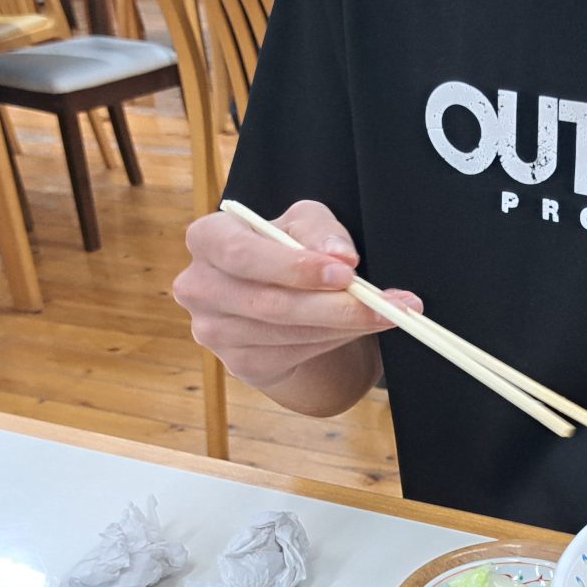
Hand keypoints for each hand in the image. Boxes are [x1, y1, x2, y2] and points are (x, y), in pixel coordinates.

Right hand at [173, 199, 420, 390]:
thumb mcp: (301, 223)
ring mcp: (213, 331)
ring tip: (387, 314)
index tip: (346, 272)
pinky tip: (358, 328)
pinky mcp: (238, 363)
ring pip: (289, 333)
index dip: (294, 266)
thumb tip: (340, 256)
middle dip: (335, 306)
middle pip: (270, 303)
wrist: (272, 298)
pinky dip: (334, 341)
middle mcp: (199, 287)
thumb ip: (319, 230)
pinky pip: (294, 355)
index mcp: (207, 239)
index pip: (242, 254)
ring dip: (345, 326)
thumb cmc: (283, 248)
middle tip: (386, 305)